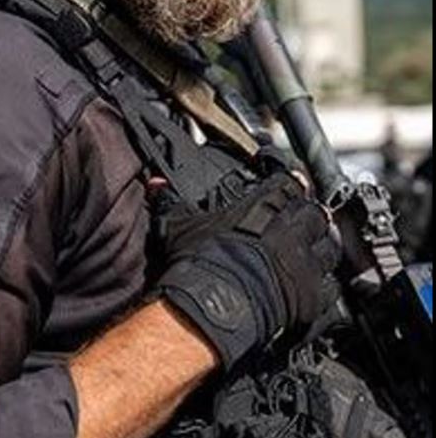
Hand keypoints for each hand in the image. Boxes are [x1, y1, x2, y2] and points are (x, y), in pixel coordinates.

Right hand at [155, 173, 340, 371]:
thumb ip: (172, 203)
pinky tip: (320, 286)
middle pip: (315, 212)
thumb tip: (154, 186)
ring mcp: (303, 262)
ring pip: (330, 246)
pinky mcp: (312, 296)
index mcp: (262, 207)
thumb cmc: (199, 263)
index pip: (287, 184)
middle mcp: (289, 229)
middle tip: (307, 219)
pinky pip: (332, 287)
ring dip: (325, 245)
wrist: (215, 304)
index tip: (293, 184)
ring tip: (319, 248)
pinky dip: (327, 285)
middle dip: (312, 215)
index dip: (291, 184)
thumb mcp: (180, 226)